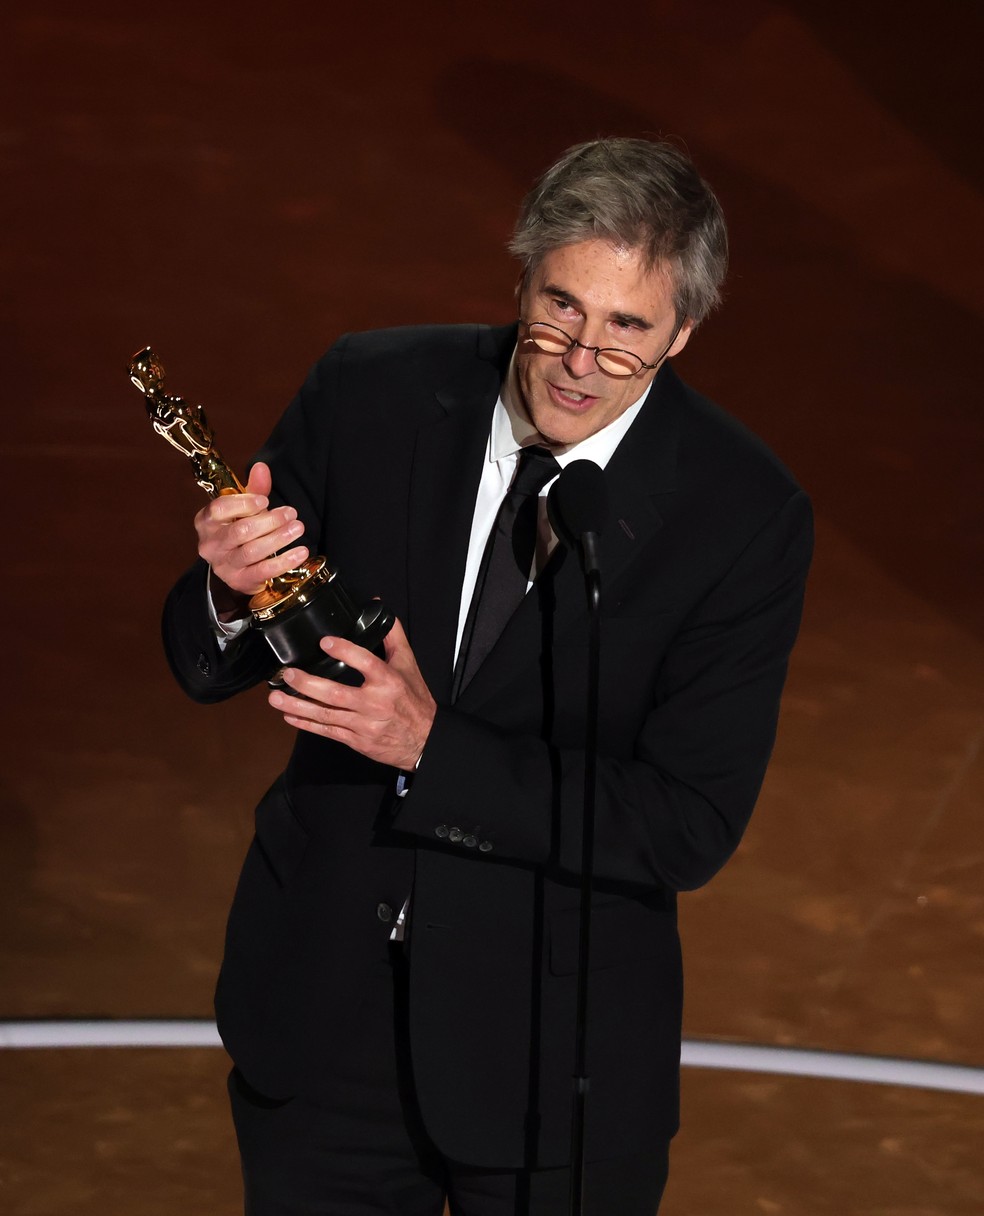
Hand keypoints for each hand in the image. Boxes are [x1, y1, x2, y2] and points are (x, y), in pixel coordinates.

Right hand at [195, 462, 308, 618]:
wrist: (237, 567)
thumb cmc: (240, 530)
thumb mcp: (244, 509)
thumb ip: (254, 489)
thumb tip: (261, 467)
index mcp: (206, 521)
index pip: (219, 509)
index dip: (244, 503)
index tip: (266, 501)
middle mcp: (210, 544)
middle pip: (240, 531)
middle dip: (269, 521)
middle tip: (291, 513)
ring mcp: (223, 565)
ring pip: (252, 551)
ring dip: (279, 538)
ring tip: (298, 528)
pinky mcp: (239, 581)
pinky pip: (263, 571)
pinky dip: (284, 561)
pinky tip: (300, 552)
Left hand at [268, 617, 436, 770]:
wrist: (425, 740)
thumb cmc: (414, 700)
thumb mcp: (408, 664)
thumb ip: (392, 634)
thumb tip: (376, 606)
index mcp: (389, 681)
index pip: (365, 662)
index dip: (344, 651)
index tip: (325, 642)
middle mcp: (375, 703)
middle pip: (336, 693)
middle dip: (307, 684)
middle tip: (287, 674)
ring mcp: (364, 724)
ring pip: (326, 715)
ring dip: (298, 706)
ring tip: (276, 698)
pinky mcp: (357, 740)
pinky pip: (328, 732)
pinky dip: (307, 725)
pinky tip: (290, 717)